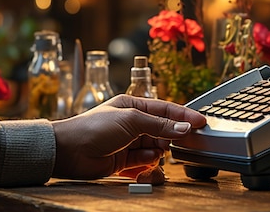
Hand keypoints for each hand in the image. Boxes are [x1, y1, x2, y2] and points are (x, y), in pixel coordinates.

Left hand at [51, 94, 205, 178]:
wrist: (68, 151)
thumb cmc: (93, 128)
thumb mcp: (131, 120)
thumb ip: (159, 125)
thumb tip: (183, 127)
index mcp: (133, 106)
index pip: (165, 110)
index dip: (184, 116)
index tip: (201, 122)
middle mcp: (132, 123)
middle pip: (163, 130)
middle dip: (170, 137)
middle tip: (178, 143)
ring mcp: (128, 142)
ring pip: (155, 148)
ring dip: (158, 152)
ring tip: (154, 153)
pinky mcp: (124, 160)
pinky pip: (145, 161)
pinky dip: (147, 163)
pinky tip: (143, 163)